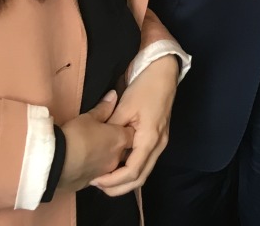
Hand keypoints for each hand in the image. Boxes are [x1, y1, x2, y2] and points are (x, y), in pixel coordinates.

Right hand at [58, 91, 133, 191]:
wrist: (55, 161)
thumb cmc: (75, 135)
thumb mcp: (88, 117)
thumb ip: (104, 108)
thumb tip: (114, 94)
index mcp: (120, 139)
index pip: (133, 134)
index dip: (127, 129)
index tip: (118, 125)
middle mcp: (116, 158)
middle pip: (125, 151)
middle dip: (119, 145)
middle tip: (105, 138)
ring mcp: (104, 173)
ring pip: (112, 165)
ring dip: (106, 159)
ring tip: (94, 151)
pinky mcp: (90, 183)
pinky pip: (98, 175)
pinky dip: (94, 168)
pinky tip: (84, 163)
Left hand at [89, 55, 180, 195]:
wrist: (163, 72)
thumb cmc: (145, 86)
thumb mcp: (124, 106)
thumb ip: (112, 128)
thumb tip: (98, 145)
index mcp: (150, 138)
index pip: (133, 171)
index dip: (114, 180)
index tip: (96, 179)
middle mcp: (159, 145)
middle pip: (140, 178)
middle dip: (118, 187)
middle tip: (97, 185)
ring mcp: (160, 142)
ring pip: (143, 172)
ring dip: (124, 180)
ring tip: (103, 179)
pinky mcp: (157, 138)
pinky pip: (144, 162)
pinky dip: (130, 169)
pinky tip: (115, 166)